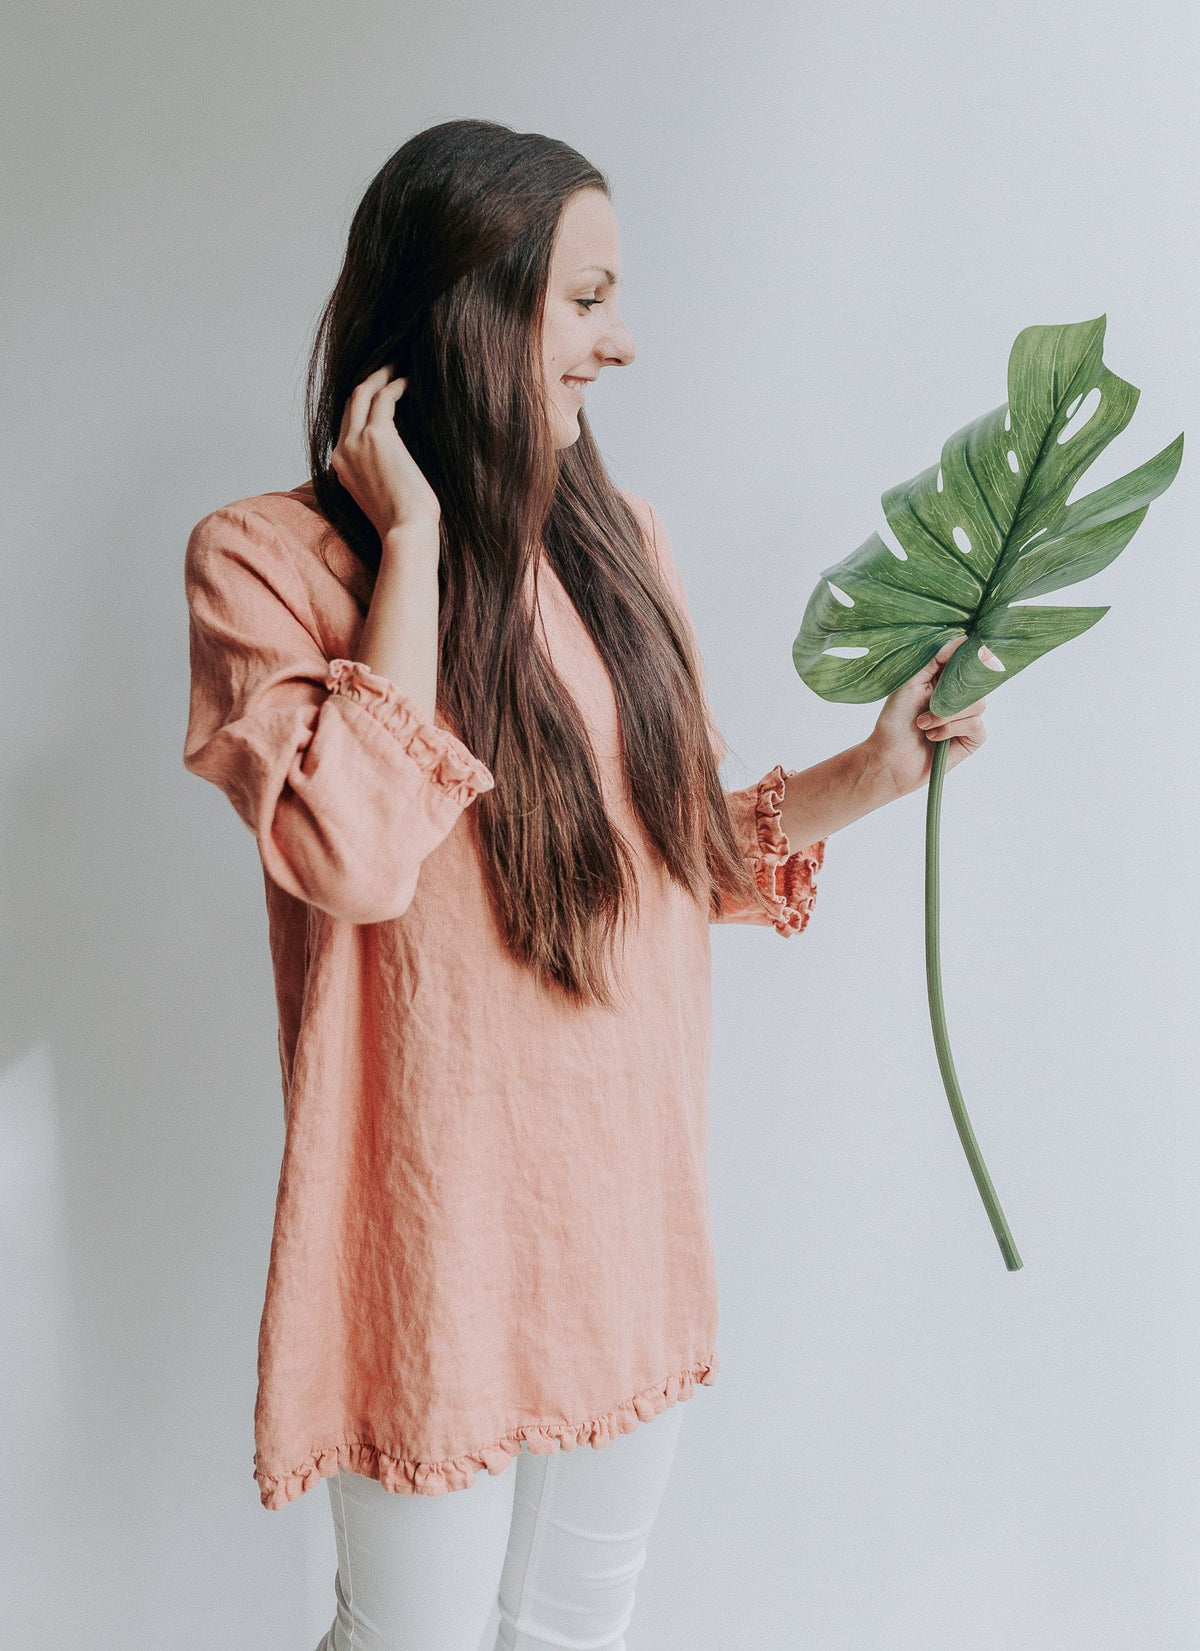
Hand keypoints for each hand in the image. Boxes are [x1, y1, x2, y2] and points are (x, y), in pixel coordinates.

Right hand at [331, 366, 442, 540]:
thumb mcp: (377, 494)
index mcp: (339, 466)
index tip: (378, 389)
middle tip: (386, 367)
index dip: (361, 403)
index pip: (345, 423)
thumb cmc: (401, 520)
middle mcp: (341, 452)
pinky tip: (408, 382)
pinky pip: (383, 398)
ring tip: (397, 366)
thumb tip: (391, 459)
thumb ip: (373, 472)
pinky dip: (395, 385)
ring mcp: (356, 443)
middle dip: (368, 380)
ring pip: (362, 393)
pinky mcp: (377, 436)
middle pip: (349, 402)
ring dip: (380, 375)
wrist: (406, 532)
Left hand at [862, 634, 988, 798]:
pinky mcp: (973, 738)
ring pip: (977, 704)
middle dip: (951, 693)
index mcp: (946, 679)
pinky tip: (934, 737)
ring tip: (923, 724)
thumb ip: (936, 660)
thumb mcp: (911, 682)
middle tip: (930, 702)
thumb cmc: (895, 720)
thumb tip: (962, 639)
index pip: (969, 661)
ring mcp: (968, 716)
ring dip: (945, 715)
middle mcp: (960, 696)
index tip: (978, 650)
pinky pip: (975, 724)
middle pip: (978, 681)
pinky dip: (951, 729)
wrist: (890, 757)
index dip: (974, 655)